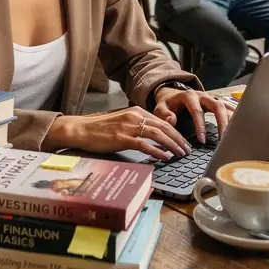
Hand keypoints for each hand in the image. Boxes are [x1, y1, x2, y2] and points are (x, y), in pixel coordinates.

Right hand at [46, 108, 191, 160]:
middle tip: (187, 150)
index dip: (176, 132)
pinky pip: (144, 145)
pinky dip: (157, 151)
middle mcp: (134, 116)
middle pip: (164, 127)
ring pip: (158, 135)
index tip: (184, 142)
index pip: (162, 121)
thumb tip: (155, 133)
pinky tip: (165, 157)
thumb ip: (138, 124)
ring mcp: (128, 127)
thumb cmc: (100, 128)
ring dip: (172, 145)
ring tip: (181, 154)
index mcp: (136, 111)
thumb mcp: (122, 122)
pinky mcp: (122, 138)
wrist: (81, 129)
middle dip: (178, 139)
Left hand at [152, 87, 231, 144]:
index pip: (197, 111)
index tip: (202, 140)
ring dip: (231, 121)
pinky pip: (229, 108)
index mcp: (189, 96)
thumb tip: (172, 120)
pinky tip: (240, 127)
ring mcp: (212, 98)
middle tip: (224, 139)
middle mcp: (203, 95)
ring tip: (233, 137)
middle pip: (217, 106)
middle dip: (222, 123)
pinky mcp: (217, 102)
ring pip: (226, 106)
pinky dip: (236, 116)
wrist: (173, 94)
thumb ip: (164, 114)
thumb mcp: (160, 107)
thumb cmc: (168, 103)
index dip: (200, 126)